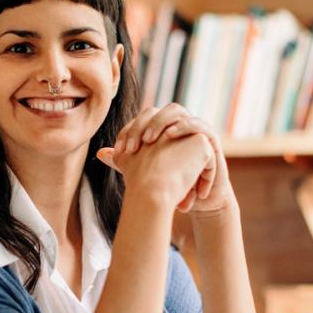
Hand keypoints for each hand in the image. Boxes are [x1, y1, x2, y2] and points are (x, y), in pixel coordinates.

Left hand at [100, 104, 234, 214]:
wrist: (196, 201)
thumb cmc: (172, 186)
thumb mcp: (147, 174)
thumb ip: (126, 161)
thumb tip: (101, 153)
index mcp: (162, 130)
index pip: (143, 118)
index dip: (130, 130)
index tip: (120, 150)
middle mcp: (178, 125)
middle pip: (162, 111)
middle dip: (148, 124)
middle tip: (137, 145)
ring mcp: (196, 130)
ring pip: (182, 115)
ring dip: (167, 125)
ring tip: (154, 143)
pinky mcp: (211, 140)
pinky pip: (203, 131)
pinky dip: (189, 132)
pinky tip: (175, 144)